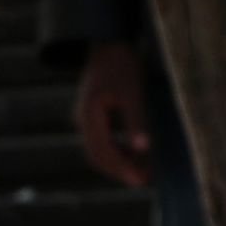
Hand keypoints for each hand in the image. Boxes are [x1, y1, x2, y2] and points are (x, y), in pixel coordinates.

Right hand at [73, 42, 156, 186]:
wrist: (108, 44)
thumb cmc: (122, 65)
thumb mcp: (133, 91)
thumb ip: (136, 120)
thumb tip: (143, 149)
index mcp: (89, 113)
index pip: (102, 150)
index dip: (120, 168)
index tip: (139, 179)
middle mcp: (82, 119)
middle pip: (97, 155)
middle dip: (119, 170)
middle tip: (142, 181)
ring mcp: (85, 118)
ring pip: (98, 150)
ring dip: (118, 162)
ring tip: (143, 171)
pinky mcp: (92, 117)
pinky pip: (101, 141)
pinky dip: (117, 151)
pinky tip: (135, 154)